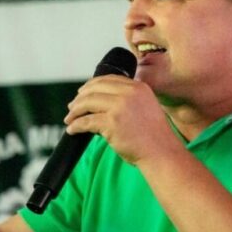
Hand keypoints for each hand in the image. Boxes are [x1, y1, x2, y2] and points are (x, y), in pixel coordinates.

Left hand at [64, 75, 181, 164]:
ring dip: (75, 111)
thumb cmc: (154, 136)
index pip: (108, 79)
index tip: (82, 93)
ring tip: (69, 119)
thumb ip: (129, 99)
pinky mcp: (111, 123)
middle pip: (95, 88)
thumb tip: (101, 99)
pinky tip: (72, 129)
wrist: (161, 152)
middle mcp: (129, 93)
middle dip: (80, 97)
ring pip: (87, 103)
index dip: (91, 85)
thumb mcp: (146, 107)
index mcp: (138, 87)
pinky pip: (86, 121)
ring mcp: (119, 107)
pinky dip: (76, 125)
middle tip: (72, 107)